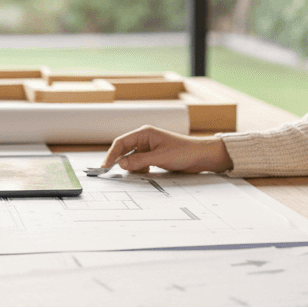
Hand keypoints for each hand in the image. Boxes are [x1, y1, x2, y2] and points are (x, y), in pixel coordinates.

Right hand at [100, 126, 231, 173]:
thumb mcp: (160, 158)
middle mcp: (145, 139)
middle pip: (124, 149)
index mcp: (145, 133)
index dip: (111, 154)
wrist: (201, 156)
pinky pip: (140, 162)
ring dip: (131, 166)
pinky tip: (147, 172)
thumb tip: (121, 163)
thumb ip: (139, 161)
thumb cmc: (184, 152)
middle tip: (112, 173)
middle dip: (120, 161)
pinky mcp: (154, 156)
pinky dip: (139, 168)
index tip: (105, 166)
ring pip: (131, 157)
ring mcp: (149, 147)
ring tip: (139, 172)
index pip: (121, 142)